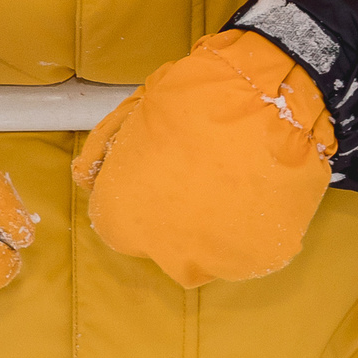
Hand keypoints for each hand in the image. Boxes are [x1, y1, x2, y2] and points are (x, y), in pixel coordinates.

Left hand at [72, 29, 336, 288]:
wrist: (269, 97)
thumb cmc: (197, 96)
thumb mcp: (139, 109)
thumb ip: (107, 149)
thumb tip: (88, 175)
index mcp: (123, 217)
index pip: (115, 220)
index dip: (136, 190)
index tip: (158, 169)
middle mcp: (163, 252)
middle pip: (162, 241)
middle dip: (174, 212)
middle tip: (201, 170)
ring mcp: (215, 261)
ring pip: (208, 251)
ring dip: (215, 226)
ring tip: (235, 178)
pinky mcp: (261, 259)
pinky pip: (251, 246)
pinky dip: (254, 225)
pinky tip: (260, 188)